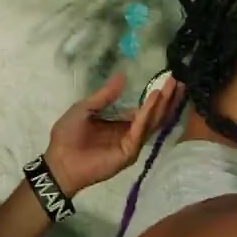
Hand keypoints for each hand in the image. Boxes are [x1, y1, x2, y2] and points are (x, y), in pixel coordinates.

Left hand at [44, 73, 181, 196]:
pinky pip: (141, 131)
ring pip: (153, 122)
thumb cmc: (68, 135)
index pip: (145, 108)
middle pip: (154, 114)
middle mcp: (131, 132)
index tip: (168, 79)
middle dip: (167, 97)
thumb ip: (105, 95)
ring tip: (172, 86)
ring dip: (163, 104)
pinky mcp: (130, 152)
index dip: (157, 95)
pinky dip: (148, 114)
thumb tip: (123, 76)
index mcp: (121, 123)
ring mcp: (132, 142)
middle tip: (178, 79)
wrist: (59, 161)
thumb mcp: (85, 107)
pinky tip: (154, 99)